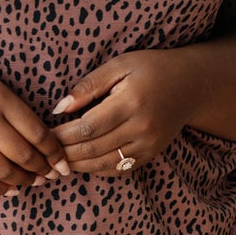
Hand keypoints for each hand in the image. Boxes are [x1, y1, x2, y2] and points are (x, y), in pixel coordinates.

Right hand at [0, 49, 72, 195]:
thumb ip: (14, 108)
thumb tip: (41, 140)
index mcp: (0, 98)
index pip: (38, 133)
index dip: (54, 153)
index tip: (62, 162)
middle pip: (24, 155)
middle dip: (42, 170)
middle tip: (51, 176)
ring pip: (3, 171)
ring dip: (23, 181)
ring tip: (32, 182)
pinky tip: (8, 189)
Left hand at [49, 48, 235, 173]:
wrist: (191, 86)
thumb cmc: (151, 69)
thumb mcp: (120, 65)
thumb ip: (88, 85)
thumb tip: (59, 108)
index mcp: (131, 102)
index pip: (88, 127)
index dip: (62, 135)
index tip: (45, 133)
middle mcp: (141, 128)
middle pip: (93, 149)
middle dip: (64, 153)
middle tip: (43, 152)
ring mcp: (148, 145)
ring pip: (103, 164)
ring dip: (77, 166)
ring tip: (56, 162)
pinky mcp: (150, 155)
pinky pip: (118, 169)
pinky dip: (95, 169)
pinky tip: (79, 164)